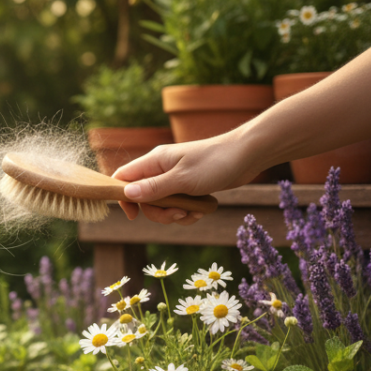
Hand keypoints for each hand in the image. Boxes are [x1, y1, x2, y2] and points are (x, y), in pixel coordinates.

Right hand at [110, 129, 260, 223]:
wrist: (248, 155)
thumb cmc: (215, 162)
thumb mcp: (182, 179)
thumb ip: (153, 188)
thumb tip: (126, 193)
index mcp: (154, 162)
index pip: (123, 177)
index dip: (122, 197)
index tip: (133, 214)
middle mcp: (161, 170)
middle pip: (143, 198)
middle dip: (159, 212)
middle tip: (177, 214)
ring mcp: (175, 179)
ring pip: (162, 205)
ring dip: (175, 214)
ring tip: (193, 212)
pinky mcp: (188, 187)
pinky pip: (178, 206)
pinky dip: (188, 212)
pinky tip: (201, 210)